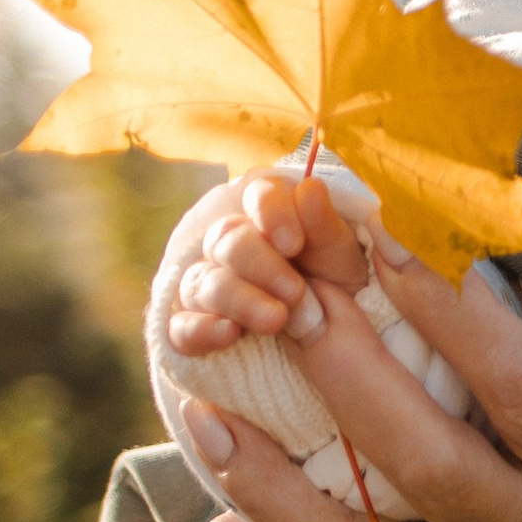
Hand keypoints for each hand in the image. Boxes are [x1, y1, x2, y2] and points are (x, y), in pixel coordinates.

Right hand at [168, 172, 373, 358]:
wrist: (333, 335)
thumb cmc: (335, 283)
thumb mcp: (341, 257)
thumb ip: (325, 225)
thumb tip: (310, 187)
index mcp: (268, 215)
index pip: (258, 195)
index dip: (271, 214)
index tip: (293, 243)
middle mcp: (229, 243)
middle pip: (225, 239)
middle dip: (259, 264)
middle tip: (294, 290)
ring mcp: (207, 284)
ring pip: (202, 283)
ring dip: (239, 300)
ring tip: (276, 320)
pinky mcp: (193, 326)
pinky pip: (181, 326)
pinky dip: (201, 330)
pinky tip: (229, 334)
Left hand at [168, 239, 521, 521]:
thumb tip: (517, 303)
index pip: (518, 386)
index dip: (452, 311)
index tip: (395, 235)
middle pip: (421, 452)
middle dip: (349, 368)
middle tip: (287, 286)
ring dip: (274, 465)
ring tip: (205, 393)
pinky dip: (279, 521)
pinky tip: (228, 467)